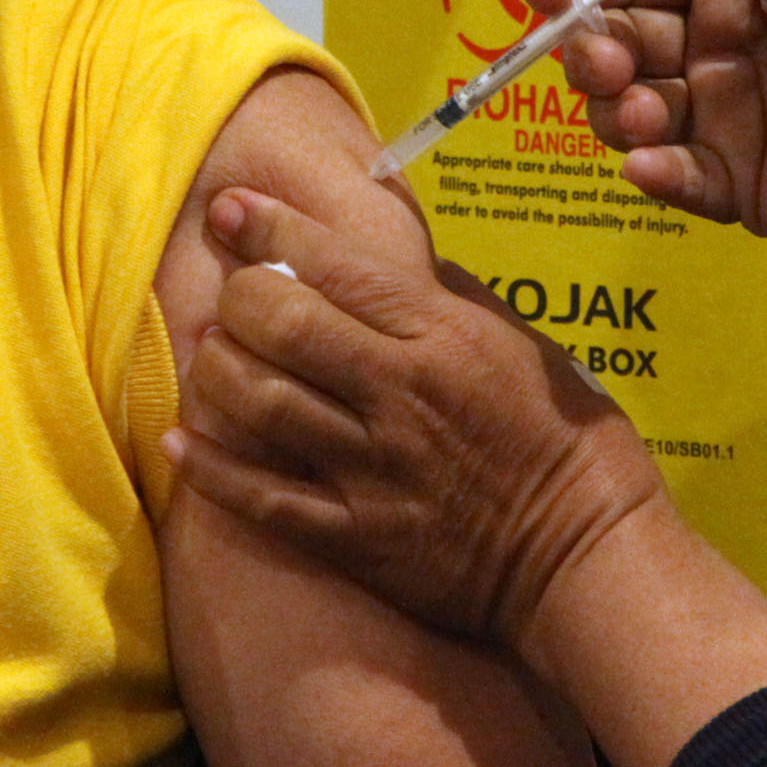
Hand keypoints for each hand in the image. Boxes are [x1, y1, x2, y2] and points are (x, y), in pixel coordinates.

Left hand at [167, 189, 668, 657]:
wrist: (588, 558)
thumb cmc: (568, 441)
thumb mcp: (522, 343)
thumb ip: (448, 297)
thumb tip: (386, 257)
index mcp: (443, 337)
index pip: (335, 265)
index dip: (269, 228)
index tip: (229, 208)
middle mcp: (400, 395)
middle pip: (281, 324)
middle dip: (236, 297)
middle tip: (228, 295)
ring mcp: (374, 470)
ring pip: (260, 402)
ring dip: (216, 369)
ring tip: (210, 354)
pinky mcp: (358, 540)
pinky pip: (262, 498)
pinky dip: (209, 466)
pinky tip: (179, 438)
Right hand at [527, 0, 766, 254]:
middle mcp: (711, 45)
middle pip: (614, 40)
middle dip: (592, 45)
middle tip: (606, 58)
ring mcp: (719, 116)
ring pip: (625, 109)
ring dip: (616, 107)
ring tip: (648, 108)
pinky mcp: (733, 183)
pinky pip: (670, 177)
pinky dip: (649, 169)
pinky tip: (651, 160)